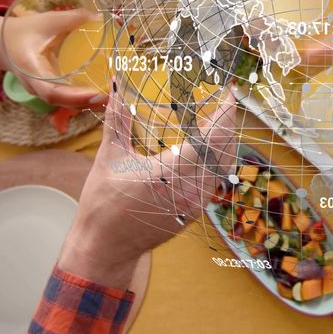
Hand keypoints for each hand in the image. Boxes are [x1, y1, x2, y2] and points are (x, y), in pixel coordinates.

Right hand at [0, 13, 107, 108]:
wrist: (1, 41)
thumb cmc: (24, 30)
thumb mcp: (47, 21)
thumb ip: (73, 18)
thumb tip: (100, 18)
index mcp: (31, 69)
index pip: (51, 92)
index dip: (75, 96)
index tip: (97, 94)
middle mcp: (35, 85)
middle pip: (62, 102)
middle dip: (87, 101)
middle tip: (113, 94)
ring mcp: (40, 90)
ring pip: (65, 103)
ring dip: (88, 101)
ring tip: (112, 94)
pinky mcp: (47, 89)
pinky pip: (65, 98)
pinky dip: (83, 97)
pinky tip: (101, 91)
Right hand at [57, 86, 239, 287]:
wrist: (104, 248)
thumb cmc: (102, 204)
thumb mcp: (109, 157)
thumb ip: (117, 119)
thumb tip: (115, 85)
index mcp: (167, 172)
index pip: (210, 138)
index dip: (225, 114)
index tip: (230, 94)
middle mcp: (188, 189)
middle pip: (223, 150)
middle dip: (228, 123)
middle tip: (226, 101)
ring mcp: (195, 203)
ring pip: (223, 166)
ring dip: (226, 142)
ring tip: (221, 120)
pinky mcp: (195, 213)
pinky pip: (216, 181)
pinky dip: (219, 161)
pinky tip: (211, 149)